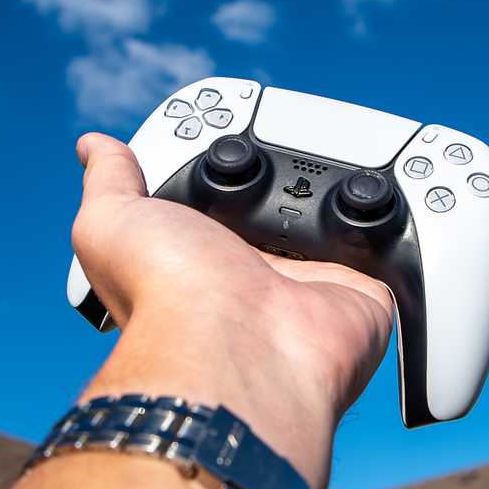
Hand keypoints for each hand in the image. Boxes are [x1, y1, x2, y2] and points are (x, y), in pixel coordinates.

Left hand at [70, 133, 394, 488]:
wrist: (240, 344)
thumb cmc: (169, 292)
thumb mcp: (111, 223)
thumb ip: (109, 182)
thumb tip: (94, 147)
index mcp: (199, 263)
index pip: (215, 215)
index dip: (219, 180)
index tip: (228, 145)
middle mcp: (254, 282)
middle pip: (279, 220)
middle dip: (286, 186)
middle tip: (290, 145)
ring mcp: (310, 291)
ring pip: (333, 232)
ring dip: (339, 199)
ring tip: (337, 161)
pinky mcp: (363, 297)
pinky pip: (388, 257)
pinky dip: (394, 229)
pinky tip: (388, 200)